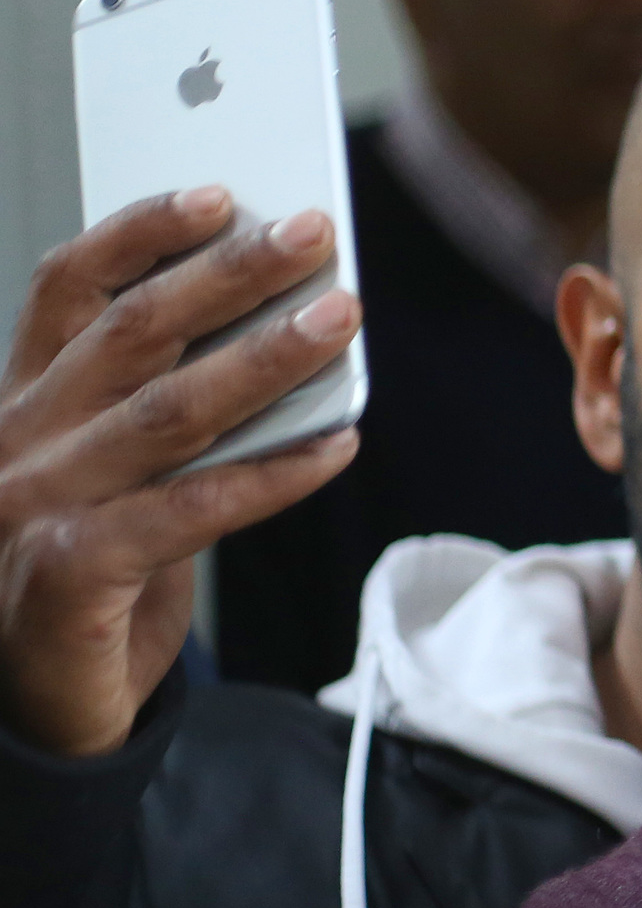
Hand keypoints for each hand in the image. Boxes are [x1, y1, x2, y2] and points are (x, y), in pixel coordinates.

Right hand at [0, 188, 358, 755]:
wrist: (28, 715)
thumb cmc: (80, 587)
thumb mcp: (114, 483)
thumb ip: (164, 417)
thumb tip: (274, 344)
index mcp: (17, 407)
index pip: (65, 290)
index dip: (139, 234)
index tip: (218, 192)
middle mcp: (15, 443)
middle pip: (128, 333)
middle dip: (226, 274)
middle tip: (312, 232)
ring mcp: (32, 506)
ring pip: (165, 412)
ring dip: (264, 359)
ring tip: (341, 319)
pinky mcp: (67, 576)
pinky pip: (189, 511)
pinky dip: (271, 474)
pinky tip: (339, 446)